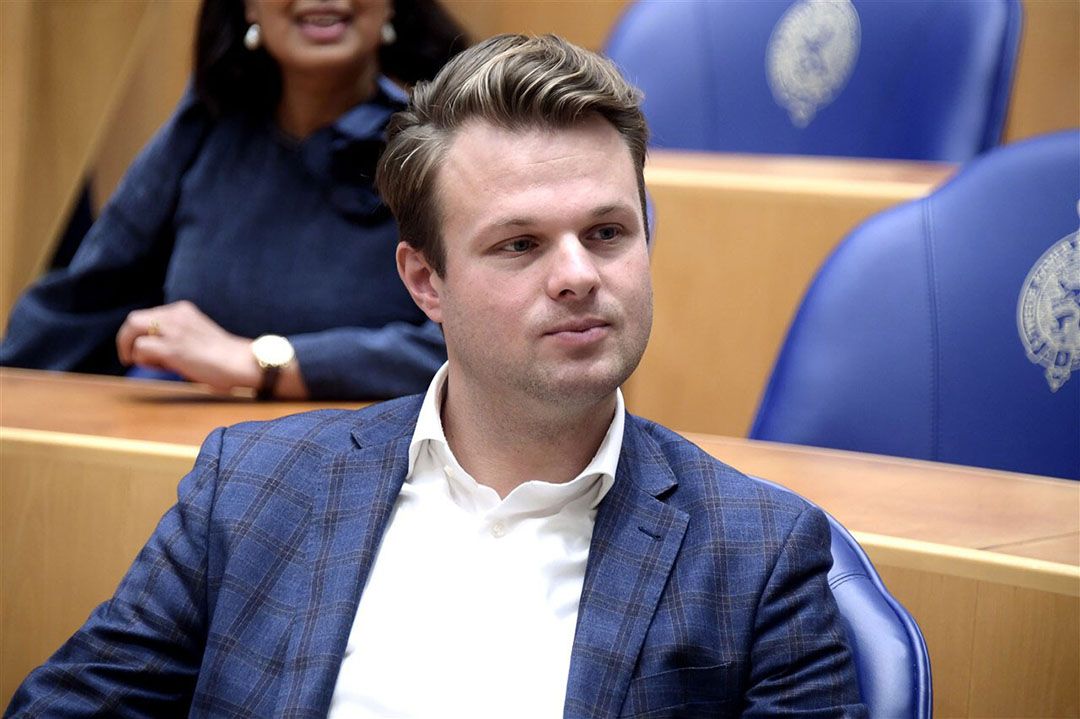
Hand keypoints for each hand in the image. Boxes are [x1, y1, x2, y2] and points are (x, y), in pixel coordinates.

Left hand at [116, 301, 260, 393]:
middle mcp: (175, 315)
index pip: (148, 316)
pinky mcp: (172, 348)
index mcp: (182, 310)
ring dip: (132, 349)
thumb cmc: (223, 357)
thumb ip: (176, 335)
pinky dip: (144, 360)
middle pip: (134, 320)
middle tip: (128, 358)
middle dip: (125, 339)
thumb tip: (150, 349)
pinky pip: (141, 349)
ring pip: (133, 330)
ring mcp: (173, 330)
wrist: (240, 363)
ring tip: (145, 363)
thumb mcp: (197, 335)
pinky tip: (162, 367)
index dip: (139, 334)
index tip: (143, 349)